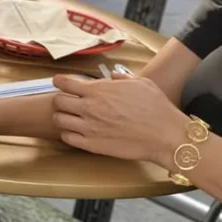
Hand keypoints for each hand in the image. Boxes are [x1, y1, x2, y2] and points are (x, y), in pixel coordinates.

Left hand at [51, 73, 186, 167]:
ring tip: (72, 118)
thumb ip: (122, 77)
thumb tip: (113, 75)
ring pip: (59, 120)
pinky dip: (69, 134)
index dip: (60, 81)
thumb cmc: (155, 106)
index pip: (65, 83)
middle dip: (60, 100)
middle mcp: (89, 107)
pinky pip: (68, 138)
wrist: (163, 134)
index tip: (61, 83)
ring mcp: (89, 127)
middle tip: (68, 102)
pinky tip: (78, 133)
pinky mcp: (92, 145)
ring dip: (63, 117)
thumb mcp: (140, 82)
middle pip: (58, 101)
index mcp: (99, 89)